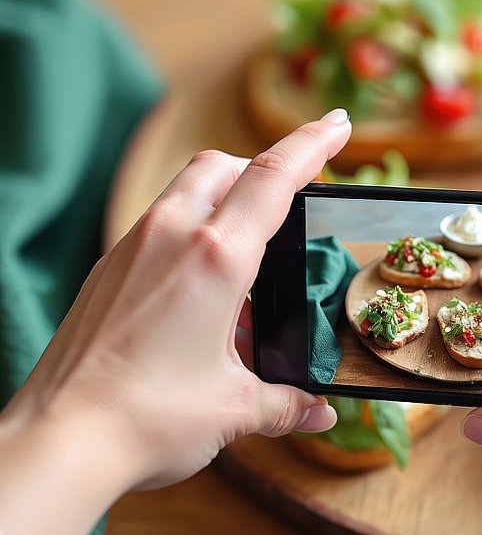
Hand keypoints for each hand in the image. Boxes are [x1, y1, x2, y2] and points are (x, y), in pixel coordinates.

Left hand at [0, 109, 350, 534]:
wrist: (58, 441)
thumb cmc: (146, 418)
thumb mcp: (235, 409)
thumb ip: (286, 402)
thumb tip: (319, 411)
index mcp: (216, 258)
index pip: (273, 177)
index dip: (312, 143)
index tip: (338, 124)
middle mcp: (171, 237)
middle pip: (224, 165)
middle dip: (264, 166)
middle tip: (295, 195)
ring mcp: (132, 248)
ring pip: (186, 189)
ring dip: (225, 196)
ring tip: (250, 251)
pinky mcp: (107, 269)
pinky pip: (158, 225)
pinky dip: (191, 231)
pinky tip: (203, 287)